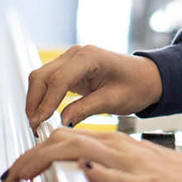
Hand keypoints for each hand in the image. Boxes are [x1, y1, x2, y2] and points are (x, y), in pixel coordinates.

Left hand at [0, 129, 181, 181]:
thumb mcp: (137, 172)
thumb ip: (110, 170)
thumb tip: (82, 172)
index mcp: (117, 146)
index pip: (67, 140)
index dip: (36, 151)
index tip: (17, 167)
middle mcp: (121, 148)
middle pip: (66, 140)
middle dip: (31, 155)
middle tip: (10, 172)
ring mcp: (134, 164)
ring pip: (84, 151)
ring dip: (49, 159)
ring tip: (25, 172)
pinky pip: (120, 176)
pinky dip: (99, 173)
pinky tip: (84, 173)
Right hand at [25, 45, 163, 128]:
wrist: (147, 78)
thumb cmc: (137, 85)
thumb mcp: (113, 100)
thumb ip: (86, 109)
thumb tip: (62, 122)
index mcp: (89, 57)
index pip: (58, 80)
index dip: (46, 103)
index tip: (40, 123)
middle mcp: (76, 54)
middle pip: (42, 76)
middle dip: (34, 103)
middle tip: (35, 127)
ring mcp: (70, 60)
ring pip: (40, 78)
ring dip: (35, 101)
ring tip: (37, 125)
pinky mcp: (69, 69)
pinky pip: (48, 82)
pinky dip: (42, 98)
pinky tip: (43, 115)